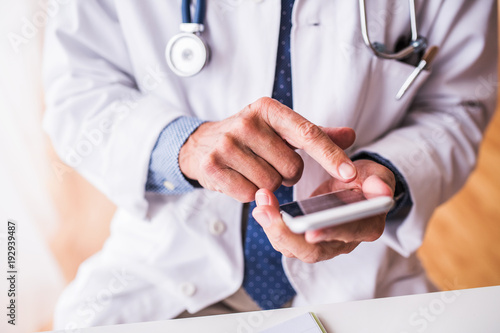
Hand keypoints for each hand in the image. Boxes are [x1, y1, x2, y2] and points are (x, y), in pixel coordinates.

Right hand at [179, 97, 356, 201]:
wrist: (201, 145)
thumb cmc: (248, 138)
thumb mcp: (279, 129)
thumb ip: (314, 134)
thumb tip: (350, 136)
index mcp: (267, 109)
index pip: (308, 133)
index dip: (331, 155)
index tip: (350, 173)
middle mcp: (247, 123)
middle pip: (292, 167)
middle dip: (287, 174)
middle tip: (270, 163)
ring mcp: (227, 144)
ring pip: (271, 184)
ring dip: (268, 185)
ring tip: (254, 170)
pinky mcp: (213, 166)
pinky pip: (249, 194)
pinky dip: (249, 193)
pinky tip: (240, 178)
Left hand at [252, 159, 395, 262]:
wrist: (354, 186)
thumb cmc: (365, 180)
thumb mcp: (375, 174)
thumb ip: (378, 181)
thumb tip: (381, 191)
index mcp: (366, 226)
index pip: (348, 234)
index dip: (330, 233)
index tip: (310, 231)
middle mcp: (344, 242)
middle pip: (314, 251)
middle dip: (287, 234)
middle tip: (266, 213)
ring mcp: (323, 244)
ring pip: (295, 249)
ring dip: (274, 230)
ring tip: (260, 207)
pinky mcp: (306, 240)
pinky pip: (286, 241)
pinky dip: (272, 226)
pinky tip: (261, 208)